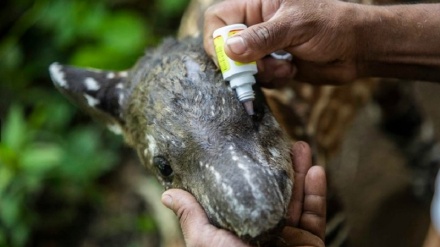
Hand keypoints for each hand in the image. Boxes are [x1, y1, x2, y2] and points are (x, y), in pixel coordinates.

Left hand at [161, 141, 325, 246]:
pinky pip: (316, 216)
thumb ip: (192, 216)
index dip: (251, 171)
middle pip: (275, 192)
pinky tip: (317, 171)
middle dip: (281, 166)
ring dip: (301, 172)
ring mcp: (289, 237)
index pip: (247, 193)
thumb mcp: (205, 239)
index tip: (253, 147)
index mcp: (240, 227)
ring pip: (297, 199)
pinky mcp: (310, 243)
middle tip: (282, 141)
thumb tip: (167, 194)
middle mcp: (265, 230)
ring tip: (302, 147)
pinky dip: (317, 194)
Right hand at [204, 0, 358, 84]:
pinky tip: (291, 70)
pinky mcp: (272, 64)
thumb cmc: (331, 25)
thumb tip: (230, 49)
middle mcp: (255, 24)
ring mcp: (263, 46)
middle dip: (242, 63)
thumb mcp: (295, 26)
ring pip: (242, 66)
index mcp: (255, 4)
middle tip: (262, 67)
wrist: (357, 48)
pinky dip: (272, 79)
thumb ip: (262, 37)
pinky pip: (258, 78)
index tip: (231, 58)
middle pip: (225, 47)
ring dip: (261, 73)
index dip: (216, 40)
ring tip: (286, 67)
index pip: (217, 19)